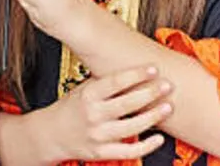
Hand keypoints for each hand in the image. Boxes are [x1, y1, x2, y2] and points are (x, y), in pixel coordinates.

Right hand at [43, 66, 173, 162]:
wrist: (51, 134)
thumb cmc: (72, 108)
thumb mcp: (84, 89)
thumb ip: (106, 82)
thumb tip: (135, 68)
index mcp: (88, 95)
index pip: (115, 82)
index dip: (136, 74)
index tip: (153, 68)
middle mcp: (93, 115)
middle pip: (127, 103)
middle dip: (150, 93)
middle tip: (167, 85)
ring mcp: (98, 135)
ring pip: (132, 127)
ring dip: (153, 117)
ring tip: (168, 106)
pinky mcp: (102, 152)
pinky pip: (129, 151)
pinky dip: (146, 146)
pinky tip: (159, 138)